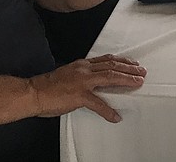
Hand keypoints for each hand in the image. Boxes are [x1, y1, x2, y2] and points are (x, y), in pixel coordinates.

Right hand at [30, 53, 145, 122]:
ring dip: (126, 80)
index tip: (132, 63)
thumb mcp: (68, 73)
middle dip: (129, 68)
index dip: (122, 61)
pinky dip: (108, 111)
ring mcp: (83, 82)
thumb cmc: (48, 86)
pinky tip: (115, 116)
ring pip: (110, 77)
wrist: (34, 92)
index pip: (106, 60)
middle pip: (112, 66)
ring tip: (137, 83)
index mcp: (82, 65)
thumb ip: (82, 75)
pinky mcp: (79, 95)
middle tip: (141, 71)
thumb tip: (94, 80)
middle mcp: (84, 70)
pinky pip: (98, 104)